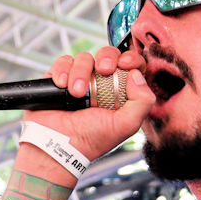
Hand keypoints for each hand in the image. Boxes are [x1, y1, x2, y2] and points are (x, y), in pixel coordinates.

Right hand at [32, 45, 152, 161]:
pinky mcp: (60, 78)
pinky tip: (62, 86)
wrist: (58, 144)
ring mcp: (80, 80)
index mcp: (120, 93)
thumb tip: (137, 75)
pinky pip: (63, 62)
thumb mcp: (126, 125)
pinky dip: (62, 71)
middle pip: (108, 54)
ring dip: (80, 72)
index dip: (131, 59)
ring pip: (84, 58)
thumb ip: (142, 102)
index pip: (131, 66)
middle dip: (107, 57)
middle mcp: (101, 84)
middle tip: (104, 70)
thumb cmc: (91, 139)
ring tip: (76, 93)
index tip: (126, 63)